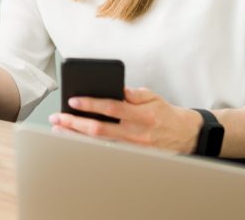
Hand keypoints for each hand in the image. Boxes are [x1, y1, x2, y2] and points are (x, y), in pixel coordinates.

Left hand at [48, 87, 201, 153]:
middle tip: (57, 118)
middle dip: (75, 124)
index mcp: (142, 115)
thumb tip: (115, 89)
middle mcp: (136, 133)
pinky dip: (90, 143)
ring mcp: (133, 147)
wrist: (186, 135)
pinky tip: (75, 138)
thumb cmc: (166, 113)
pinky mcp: (132, 155)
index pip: (111, 108)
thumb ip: (133, 94)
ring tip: (59, 130)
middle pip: (100, 129)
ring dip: (77, 136)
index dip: (90, 105)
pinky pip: (107, 148)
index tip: (72, 101)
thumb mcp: (152, 96)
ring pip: (99, 142)